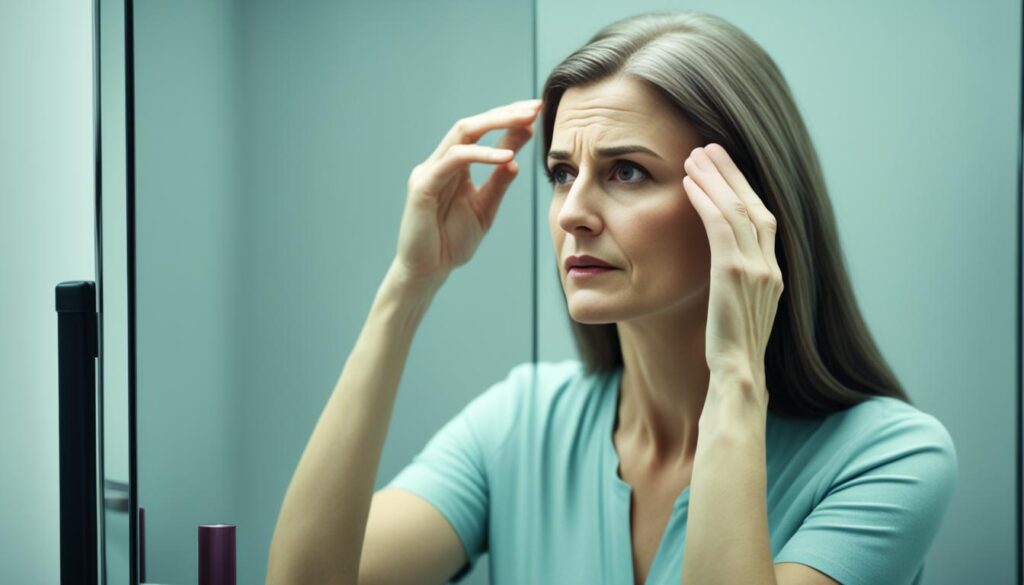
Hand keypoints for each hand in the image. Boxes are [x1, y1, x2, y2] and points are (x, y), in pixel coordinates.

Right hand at [393, 99, 541, 288]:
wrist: (428, 271)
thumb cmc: (451, 242)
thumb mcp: (484, 208)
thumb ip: (498, 183)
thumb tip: (515, 158)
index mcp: (455, 167)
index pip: (482, 133)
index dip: (509, 120)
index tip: (537, 111)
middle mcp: (440, 163)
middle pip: (472, 124)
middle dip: (505, 113)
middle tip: (534, 107)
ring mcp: (429, 171)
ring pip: (462, 133)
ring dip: (495, 124)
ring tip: (524, 122)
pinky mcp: (422, 185)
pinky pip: (454, 159)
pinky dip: (481, 154)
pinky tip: (506, 156)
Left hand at [682, 144, 782, 395]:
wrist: (736, 377)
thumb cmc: (729, 349)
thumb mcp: (738, 309)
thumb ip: (735, 281)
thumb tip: (719, 264)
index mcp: (773, 273)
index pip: (761, 218)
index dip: (742, 189)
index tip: (722, 167)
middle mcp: (771, 266)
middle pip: (754, 205)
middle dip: (731, 173)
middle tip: (709, 147)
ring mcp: (757, 269)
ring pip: (738, 209)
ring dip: (715, 178)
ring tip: (695, 155)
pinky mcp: (735, 274)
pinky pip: (721, 226)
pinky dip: (706, 200)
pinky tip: (689, 184)